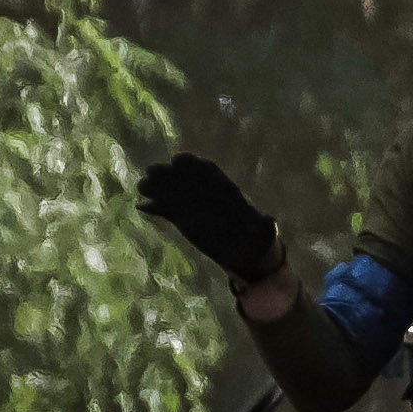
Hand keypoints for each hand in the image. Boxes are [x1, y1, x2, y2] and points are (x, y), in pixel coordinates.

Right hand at [130, 149, 278, 281]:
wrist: (247, 250)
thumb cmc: (258, 240)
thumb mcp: (265, 235)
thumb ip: (266, 229)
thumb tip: (270, 223)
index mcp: (227, 193)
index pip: (209, 173)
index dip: (195, 166)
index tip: (179, 161)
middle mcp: (208, 195)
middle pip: (186, 180)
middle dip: (169, 174)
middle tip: (151, 171)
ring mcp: (195, 206)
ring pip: (174, 193)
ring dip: (157, 187)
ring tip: (142, 185)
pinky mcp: (185, 220)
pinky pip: (168, 211)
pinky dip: (156, 208)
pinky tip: (141, 206)